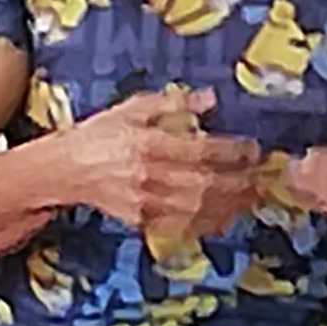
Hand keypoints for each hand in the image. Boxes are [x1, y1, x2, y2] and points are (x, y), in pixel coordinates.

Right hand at [43, 85, 259, 235]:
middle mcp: (147, 175)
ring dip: (230, 205)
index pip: (201, 150)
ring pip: (197, 209)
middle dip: (240, 183)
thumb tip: (209, 99)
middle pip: (205, 184)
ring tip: (252, 198)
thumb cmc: (99, 135)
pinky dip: (207, 222)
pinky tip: (225, 215)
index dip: (232, 152)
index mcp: (147, 143)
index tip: (253, 150)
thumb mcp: (132, 109)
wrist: (64, 170)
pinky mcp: (140, 221)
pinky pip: (182, 225)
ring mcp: (144, 202)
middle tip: (262, 178)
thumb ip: (172, 103)